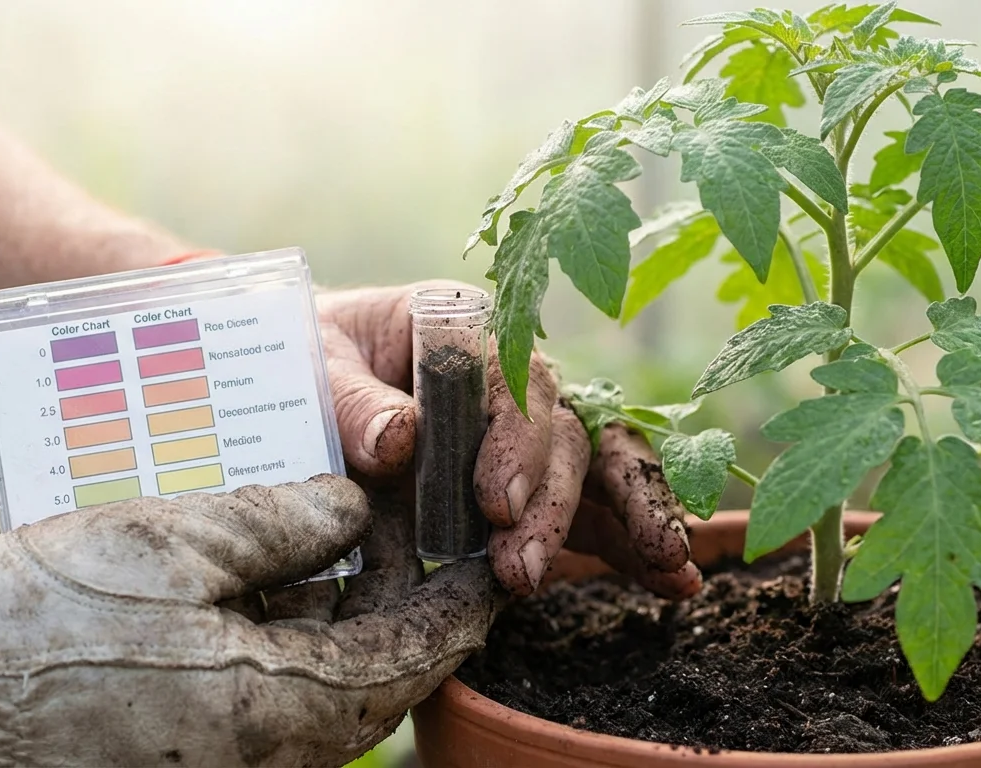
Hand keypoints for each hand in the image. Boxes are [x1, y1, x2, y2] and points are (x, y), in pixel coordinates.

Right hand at [0, 475, 502, 767]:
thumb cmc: (48, 618)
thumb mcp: (180, 542)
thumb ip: (288, 520)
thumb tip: (354, 502)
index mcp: (288, 710)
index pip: (415, 658)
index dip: (463, 605)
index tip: (497, 564)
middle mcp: (275, 754)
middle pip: (378, 674)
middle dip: (409, 602)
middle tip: (427, 530)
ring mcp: (234, 760)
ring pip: (328, 683)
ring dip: (352, 615)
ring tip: (361, 534)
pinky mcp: (196, 750)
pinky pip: (275, 696)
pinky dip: (297, 637)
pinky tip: (288, 572)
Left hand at [317, 282, 700, 597]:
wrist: (304, 377)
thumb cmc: (310, 356)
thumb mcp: (315, 363)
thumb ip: (351, 401)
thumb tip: (400, 439)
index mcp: (465, 328)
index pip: (512, 378)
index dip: (516, 440)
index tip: (496, 503)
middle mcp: (511, 377)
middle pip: (562, 429)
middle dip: (555, 501)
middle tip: (523, 567)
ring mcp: (530, 431)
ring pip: (597, 465)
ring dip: (626, 519)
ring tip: (661, 570)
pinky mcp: (534, 481)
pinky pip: (595, 507)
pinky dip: (635, 542)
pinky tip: (676, 580)